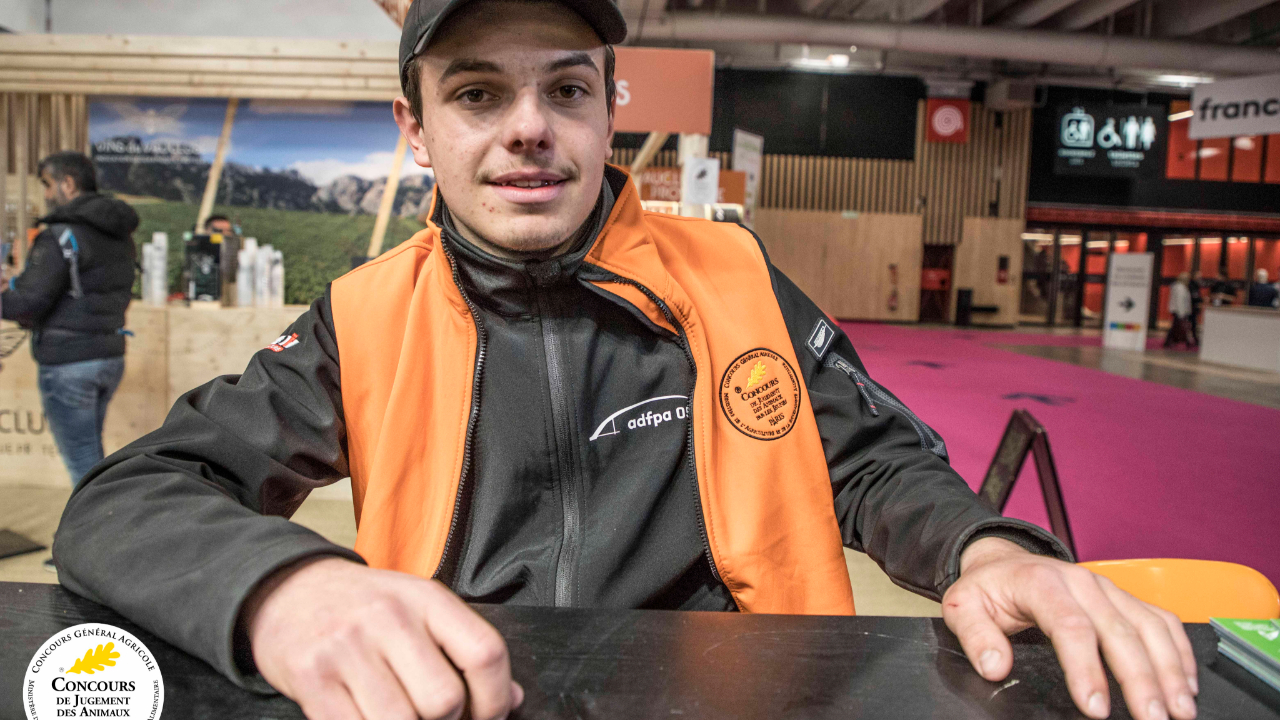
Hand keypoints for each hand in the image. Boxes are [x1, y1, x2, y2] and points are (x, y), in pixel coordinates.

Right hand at [241, 557, 523, 719]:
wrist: (289, 590)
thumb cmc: (364, 607)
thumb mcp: (420, 609)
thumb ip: (464, 650)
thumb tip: (510, 699)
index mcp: (427, 599)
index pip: (485, 653)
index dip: (495, 699)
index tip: (489, 715)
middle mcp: (389, 618)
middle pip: (443, 700)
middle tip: (433, 717)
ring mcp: (347, 648)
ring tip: (401, 716)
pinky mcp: (313, 678)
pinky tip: (369, 719)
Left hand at [943, 538, 1196, 719]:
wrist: (1003, 562)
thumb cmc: (988, 588)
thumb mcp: (963, 607)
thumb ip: (975, 636)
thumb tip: (994, 666)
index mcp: (1042, 583)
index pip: (1070, 626)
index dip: (1085, 668)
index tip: (1095, 706)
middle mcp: (1081, 582)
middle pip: (1119, 631)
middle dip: (1140, 679)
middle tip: (1152, 718)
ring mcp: (1107, 588)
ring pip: (1148, 627)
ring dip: (1170, 670)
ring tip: (1179, 709)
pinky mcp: (1123, 597)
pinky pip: (1160, 620)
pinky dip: (1179, 651)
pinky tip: (1186, 683)